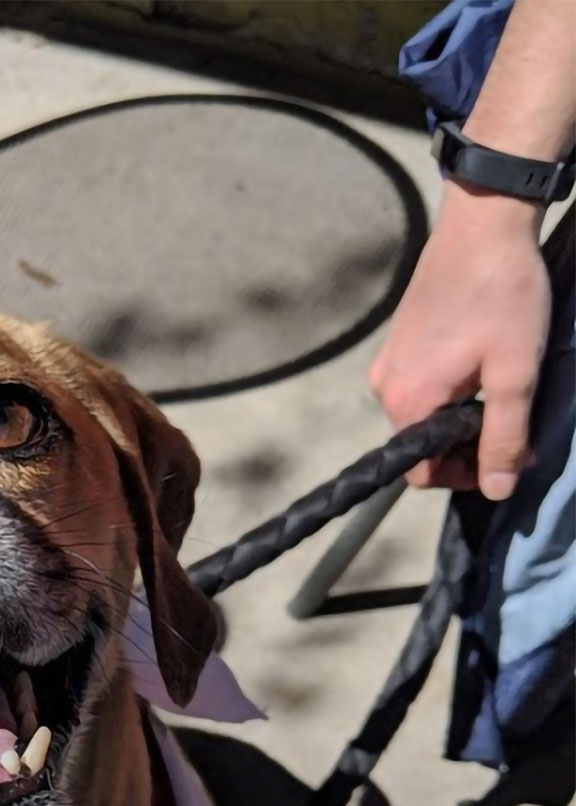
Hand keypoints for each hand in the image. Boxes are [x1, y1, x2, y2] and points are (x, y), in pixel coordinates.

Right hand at [369, 183, 550, 498]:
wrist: (484, 221)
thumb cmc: (503, 295)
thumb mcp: (515, 374)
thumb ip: (504, 438)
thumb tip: (497, 489)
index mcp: (407, 402)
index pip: (422, 472)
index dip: (465, 475)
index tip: (505, 457)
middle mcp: (384, 388)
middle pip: (421, 444)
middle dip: (465, 444)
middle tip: (512, 425)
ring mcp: (387, 362)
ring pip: (421, 414)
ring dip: (459, 416)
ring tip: (499, 389)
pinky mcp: (397, 341)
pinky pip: (419, 386)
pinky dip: (449, 390)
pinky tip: (480, 364)